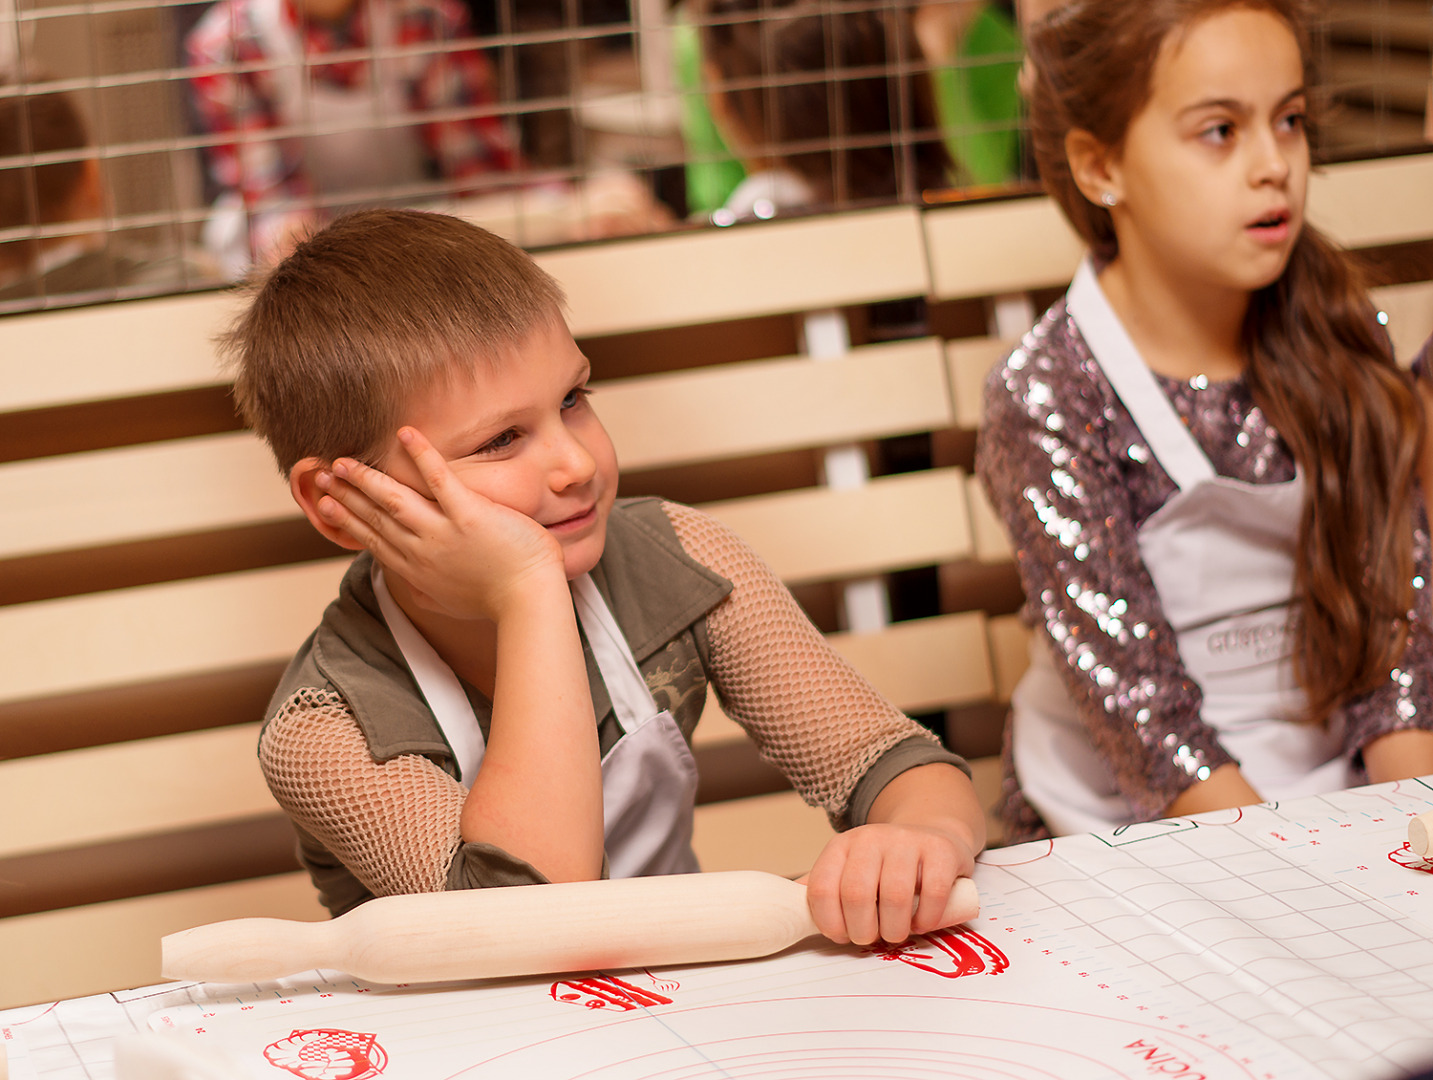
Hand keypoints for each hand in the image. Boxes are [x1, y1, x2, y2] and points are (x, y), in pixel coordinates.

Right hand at [314, 427, 565, 620]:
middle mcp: (422, 550)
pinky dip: (422, 455)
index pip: (374, 540)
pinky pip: (440, 479)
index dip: (348, 520)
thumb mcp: (453, 602)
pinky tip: (406, 433)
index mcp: (418, 570)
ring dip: (365, 478)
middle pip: (374, 517)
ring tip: (342, 461)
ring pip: (394, 499)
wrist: (530, 603)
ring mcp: (443, 532)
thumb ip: (429, 592)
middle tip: (319, 476)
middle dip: (345, 495)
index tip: (327, 506)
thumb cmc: (500, 602)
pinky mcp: (469, 516)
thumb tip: (415, 591)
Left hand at [803, 821, 977, 946]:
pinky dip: (926, 918)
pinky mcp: (941, 850)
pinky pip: (932, 892)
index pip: (821, 888)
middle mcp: (870, 838)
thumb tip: (784, 913)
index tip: (841, 936)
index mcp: (841, 846)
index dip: (829, 922)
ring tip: (896, 933)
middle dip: (862, 930)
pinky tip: (922, 923)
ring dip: (894, 928)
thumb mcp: (848, 869)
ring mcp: (907, 841)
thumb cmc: (884, 865)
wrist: (931, 835)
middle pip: (856, 894)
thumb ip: (823, 889)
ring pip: (895, 895)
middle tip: (870, 938)